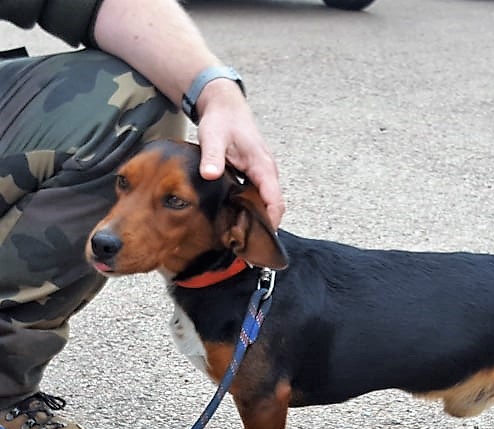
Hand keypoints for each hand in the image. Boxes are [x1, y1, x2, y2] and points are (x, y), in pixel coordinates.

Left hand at [196, 79, 284, 229]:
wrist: (225, 107)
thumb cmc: (221, 121)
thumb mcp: (213, 137)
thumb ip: (212, 157)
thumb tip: (210, 175)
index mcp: (263, 166)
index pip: (274, 200)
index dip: (271, 221)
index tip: (261, 239)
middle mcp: (267, 173)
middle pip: (273, 206)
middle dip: (265, 226)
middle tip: (246, 246)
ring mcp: (263, 175)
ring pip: (267, 203)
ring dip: (258, 219)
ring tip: (241, 238)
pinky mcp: (256, 175)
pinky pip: (259, 197)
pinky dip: (252, 210)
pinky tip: (236, 220)